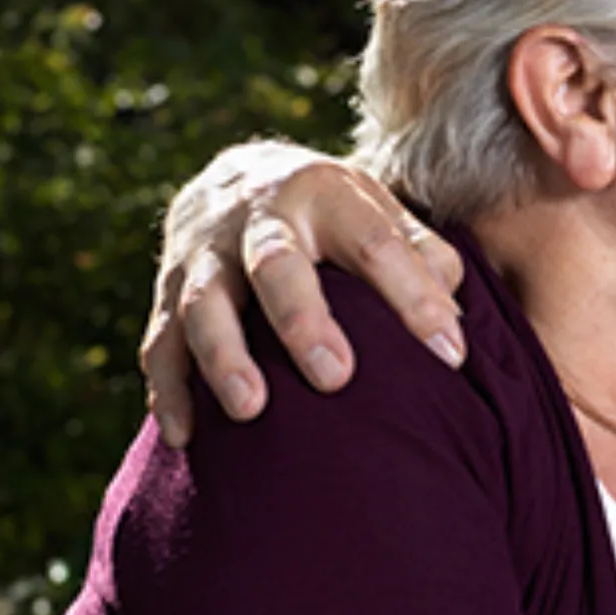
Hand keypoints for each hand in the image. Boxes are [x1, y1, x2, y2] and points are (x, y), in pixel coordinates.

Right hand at [140, 142, 467, 447]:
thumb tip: (455, 323)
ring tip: (250, 410)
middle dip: (302, 320)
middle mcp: (259, 217)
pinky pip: (160, 341)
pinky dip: (169, 388)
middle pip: (276, 264)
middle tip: (335, 378)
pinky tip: (185, 435)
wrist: (238, 179)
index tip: (450, 356)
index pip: (377, 244)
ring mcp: (204, 253)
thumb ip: (426, 258)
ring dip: (224, 357)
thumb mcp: (382, 213)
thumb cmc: (333, 216)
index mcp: (325, 193)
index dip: (414, 297)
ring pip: (203, 302)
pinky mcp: (166, 290)